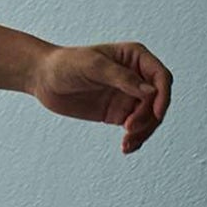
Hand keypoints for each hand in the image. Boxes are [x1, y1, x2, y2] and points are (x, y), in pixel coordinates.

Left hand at [28, 41, 171, 153]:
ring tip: (127, 144)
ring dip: (143, 132)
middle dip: (149, 117)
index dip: (163, 96)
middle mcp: (137, 77)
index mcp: (136, 58)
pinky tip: (127, 148)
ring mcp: (128, 96)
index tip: (156, 114)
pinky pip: (134, 128)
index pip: (161, 77)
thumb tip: (151, 92)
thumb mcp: (93, 66)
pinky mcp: (118, 113)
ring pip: (149, 117)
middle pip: (157, 101)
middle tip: (129, 129)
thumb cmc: (67, 64)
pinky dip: (134, 139)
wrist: (43, 79)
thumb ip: (122, 78)